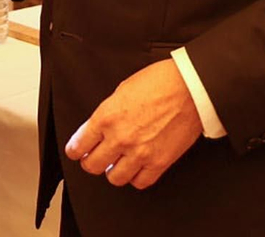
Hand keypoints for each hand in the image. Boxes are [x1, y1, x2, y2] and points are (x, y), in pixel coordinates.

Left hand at [64, 59, 203, 189]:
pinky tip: (136, 169)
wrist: (189, 87)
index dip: (75, 150)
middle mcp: (120, 138)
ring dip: (113, 171)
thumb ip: (107, 112)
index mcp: (107, 117)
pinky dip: (135, 177)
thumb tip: (99, 127)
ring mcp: (140, 153)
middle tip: (94, 157)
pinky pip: (140, 182)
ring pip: (114, 178)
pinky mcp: (159, 162)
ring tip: (116, 164)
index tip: (76, 151)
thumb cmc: (159, 82)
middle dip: (90, 162)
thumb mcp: (121, 90)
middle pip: (92, 166)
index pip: (79, 145)